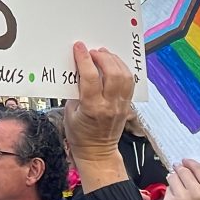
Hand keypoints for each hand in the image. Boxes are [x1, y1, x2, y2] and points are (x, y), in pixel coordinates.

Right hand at [65, 42, 133, 192]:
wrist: (96, 152)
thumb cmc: (79, 134)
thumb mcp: (69, 112)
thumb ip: (75, 91)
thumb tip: (78, 70)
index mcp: (92, 108)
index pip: (91, 77)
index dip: (84, 59)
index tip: (79, 47)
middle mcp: (110, 105)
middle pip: (112, 73)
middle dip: (102, 57)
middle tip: (92, 51)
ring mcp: (121, 105)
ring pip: (125, 76)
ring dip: (114, 61)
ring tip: (103, 54)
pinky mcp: (127, 105)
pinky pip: (129, 83)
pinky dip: (122, 69)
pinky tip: (114, 65)